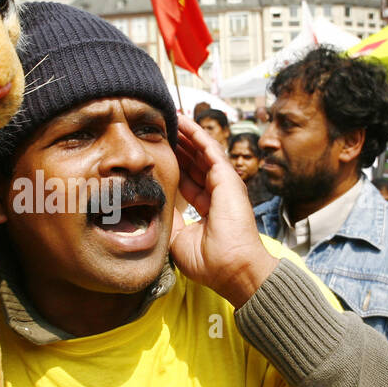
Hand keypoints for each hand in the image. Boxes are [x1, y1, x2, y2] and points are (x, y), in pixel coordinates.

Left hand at [168, 116, 275, 306]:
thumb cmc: (210, 262)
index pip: (187, 180)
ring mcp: (224, 184)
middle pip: (194, 162)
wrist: (232, 269)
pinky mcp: (228, 179)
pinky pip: (210, 150)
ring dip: (186, 134)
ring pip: (202, 152)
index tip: (158, 153)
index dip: (174, 165)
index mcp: (207, 208)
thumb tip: (155, 206)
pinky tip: (183, 121)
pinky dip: (197, 134)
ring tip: (170, 117)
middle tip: (161, 128)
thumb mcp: (179, 238)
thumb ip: (171, 219)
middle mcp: (217, 193)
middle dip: (179, 145)